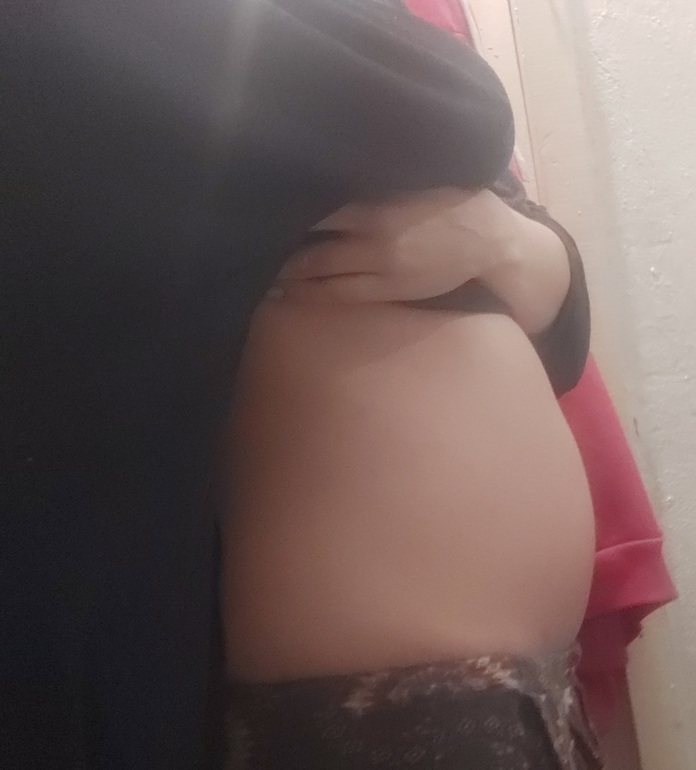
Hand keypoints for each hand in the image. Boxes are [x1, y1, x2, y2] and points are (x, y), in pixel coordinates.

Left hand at [273, 188, 519, 303]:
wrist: (490, 241)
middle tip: (248, 239)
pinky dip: (308, 292)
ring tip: (260, 265)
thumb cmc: (450, 200)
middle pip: (309, 245)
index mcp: (378, 204)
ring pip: (317, 274)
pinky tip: (289, 287)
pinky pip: (337, 296)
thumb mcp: (414, 178)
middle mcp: (374, 239)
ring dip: (285, 272)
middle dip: (278, 244)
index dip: (286, 206)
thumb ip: (373, 178)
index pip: (316, 207)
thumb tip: (327, 167)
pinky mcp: (387, 291)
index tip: (259, 202)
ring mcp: (380, 269)